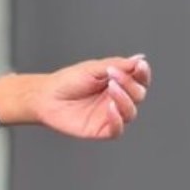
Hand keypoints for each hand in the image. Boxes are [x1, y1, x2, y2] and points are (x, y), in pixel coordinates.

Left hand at [32, 54, 151, 139]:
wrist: (47, 97)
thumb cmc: (68, 81)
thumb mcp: (93, 68)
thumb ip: (118, 65)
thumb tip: (140, 59)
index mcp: (119, 83)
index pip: (139, 79)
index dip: (143, 73)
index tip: (140, 66)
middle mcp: (117, 99)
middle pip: (138, 95)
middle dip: (130, 84)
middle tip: (113, 76)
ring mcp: (110, 115)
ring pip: (130, 113)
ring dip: (125, 100)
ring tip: (112, 88)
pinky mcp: (101, 130)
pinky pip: (117, 130)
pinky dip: (117, 120)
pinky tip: (110, 108)